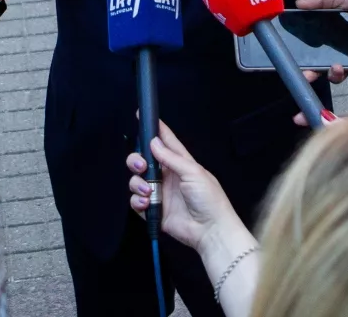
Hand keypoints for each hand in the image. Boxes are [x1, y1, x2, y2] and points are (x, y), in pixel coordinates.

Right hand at [127, 121, 243, 253]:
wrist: (211, 231)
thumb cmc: (209, 199)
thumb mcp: (194, 173)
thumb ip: (172, 158)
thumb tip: (154, 142)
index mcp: (180, 164)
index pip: (166, 142)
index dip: (155, 130)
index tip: (140, 115)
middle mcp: (168, 176)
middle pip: (144, 161)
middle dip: (136, 160)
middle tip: (141, 166)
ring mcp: (160, 193)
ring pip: (137, 181)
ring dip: (137, 183)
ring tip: (147, 191)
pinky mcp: (154, 210)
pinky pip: (136, 201)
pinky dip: (137, 201)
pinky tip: (146, 203)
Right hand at [296, 0, 347, 82]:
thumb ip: (320, 1)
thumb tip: (298, 3)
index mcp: (331, 34)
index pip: (313, 50)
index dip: (303, 58)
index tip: (293, 62)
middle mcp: (341, 48)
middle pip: (323, 67)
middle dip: (313, 74)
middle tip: (308, 75)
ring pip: (342, 74)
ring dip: (336, 75)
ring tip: (336, 67)